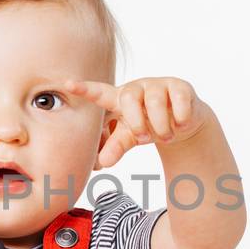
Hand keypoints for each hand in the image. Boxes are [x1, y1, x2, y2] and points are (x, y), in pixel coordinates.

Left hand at [59, 77, 209, 168]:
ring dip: (160, 126)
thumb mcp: (129, 138)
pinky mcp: (179, 87)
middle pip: (129, 98)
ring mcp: (159, 85)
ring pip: (155, 102)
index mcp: (119, 99)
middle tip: (144, 138)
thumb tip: (103, 163)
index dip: (84, 89)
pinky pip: (178, 100)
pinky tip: (180, 125)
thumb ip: (116, 147)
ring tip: (166, 136)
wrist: (182, 124)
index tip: (67, 85)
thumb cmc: (148, 126)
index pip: (99, 93)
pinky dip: (180, 119)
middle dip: (136, 122)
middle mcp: (137, 88)